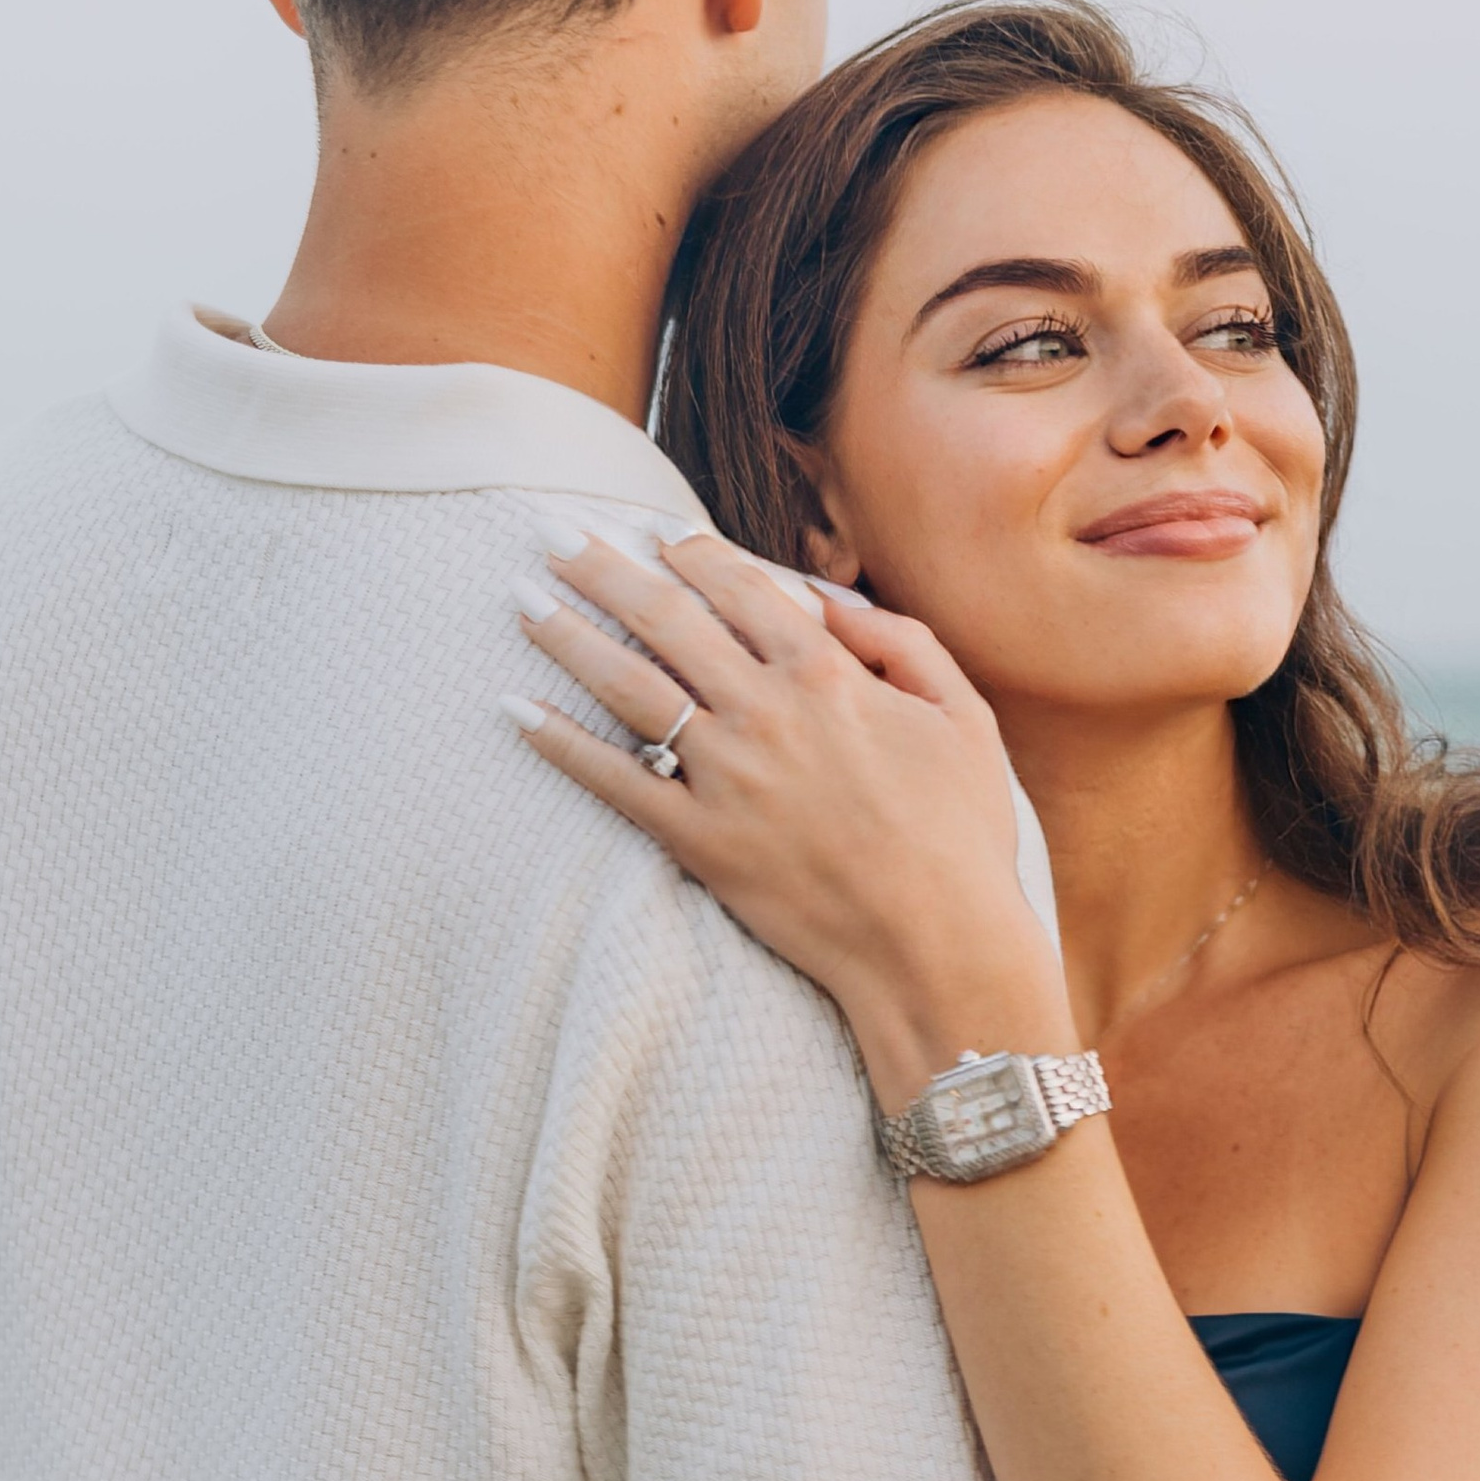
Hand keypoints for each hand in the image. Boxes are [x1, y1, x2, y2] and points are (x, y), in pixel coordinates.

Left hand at [508, 533, 1068, 1098]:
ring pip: (628, 686)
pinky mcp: (698, 842)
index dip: (688, 552)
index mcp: (827, 674)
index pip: (739, 587)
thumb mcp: (964, 718)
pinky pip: (614, 783)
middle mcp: (764, 712)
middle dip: (602, 568)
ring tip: (521, 599)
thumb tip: (834, 606)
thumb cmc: (960, 835)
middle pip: (665, 618)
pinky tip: (515, 711)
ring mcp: (725, 777)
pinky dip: (561, 744)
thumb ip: (902, 646)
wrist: (936, 948)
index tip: (651, 532)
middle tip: (552, 533)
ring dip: (567, 635)